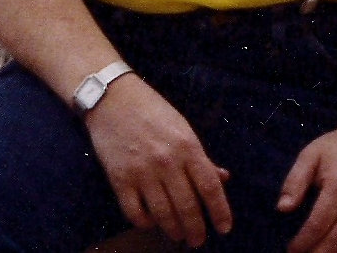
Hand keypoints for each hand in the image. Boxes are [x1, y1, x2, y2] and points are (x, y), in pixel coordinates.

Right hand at [85, 75, 232, 246]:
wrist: (112, 98)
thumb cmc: (152, 110)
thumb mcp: (182, 128)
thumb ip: (201, 156)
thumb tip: (223, 178)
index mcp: (187, 146)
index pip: (210, 187)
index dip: (220, 212)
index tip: (224, 228)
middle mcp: (167, 162)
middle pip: (188, 206)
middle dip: (196, 230)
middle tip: (197, 241)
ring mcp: (142, 172)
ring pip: (163, 214)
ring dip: (173, 230)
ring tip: (178, 236)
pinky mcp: (120, 179)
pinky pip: (135, 212)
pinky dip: (145, 223)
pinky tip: (151, 222)